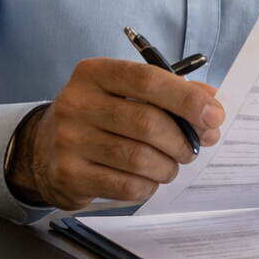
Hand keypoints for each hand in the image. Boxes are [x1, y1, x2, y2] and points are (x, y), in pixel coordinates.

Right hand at [5, 57, 223, 209]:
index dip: (186, 98)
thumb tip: (213, 107)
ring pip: (139, 158)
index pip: (148, 79)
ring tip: (171, 165)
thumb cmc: (100, 116)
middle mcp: (77, 102)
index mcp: (95, 73)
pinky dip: (148, 185)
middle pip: (147, 123)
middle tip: (193, 149)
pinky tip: (148, 180)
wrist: (43, 149)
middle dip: (182, 140)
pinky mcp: (69, 174)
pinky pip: (125, 185)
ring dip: (168, 166)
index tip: (214, 116)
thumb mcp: (127, 93)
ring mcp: (69, 140)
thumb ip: (171, 93)